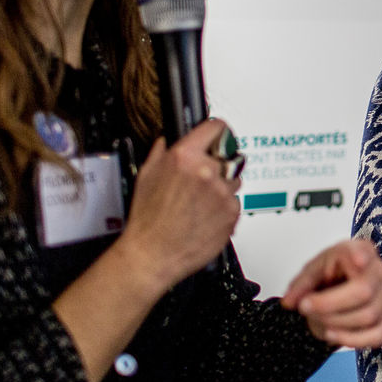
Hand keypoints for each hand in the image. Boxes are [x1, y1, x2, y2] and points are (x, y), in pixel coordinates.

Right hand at [114, 118, 241, 292]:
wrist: (153, 254)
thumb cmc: (148, 220)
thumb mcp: (146, 175)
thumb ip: (161, 151)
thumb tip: (168, 140)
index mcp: (185, 156)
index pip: (216, 127)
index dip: (217, 130)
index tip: (218, 134)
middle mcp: (207, 171)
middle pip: (228, 153)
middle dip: (217, 162)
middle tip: (203, 178)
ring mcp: (222, 192)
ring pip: (234, 178)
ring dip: (223, 185)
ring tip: (200, 201)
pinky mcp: (232, 212)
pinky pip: (235, 201)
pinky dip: (224, 207)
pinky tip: (205, 215)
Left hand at [280, 239, 381, 347]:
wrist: (343, 287)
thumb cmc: (329, 275)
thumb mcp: (311, 274)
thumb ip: (299, 286)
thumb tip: (289, 303)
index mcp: (361, 249)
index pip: (361, 255)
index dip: (361, 259)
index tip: (356, 261)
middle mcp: (381, 269)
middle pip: (363, 292)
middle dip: (329, 306)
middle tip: (305, 308)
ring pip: (368, 317)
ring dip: (336, 324)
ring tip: (318, 320)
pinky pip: (376, 335)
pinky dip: (352, 340)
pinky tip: (333, 335)